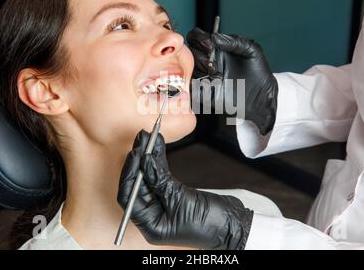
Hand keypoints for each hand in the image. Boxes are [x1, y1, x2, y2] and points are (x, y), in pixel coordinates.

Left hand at [117, 130, 253, 249]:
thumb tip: (144, 161)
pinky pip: (160, 176)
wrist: (234, 225)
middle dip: (138, 160)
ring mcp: (162, 206)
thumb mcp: (181, 200)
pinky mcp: (173, 195)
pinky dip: (158, 161)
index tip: (135, 152)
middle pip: (137, 184)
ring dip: (148, 157)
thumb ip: (160, 180)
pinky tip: (157, 147)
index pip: (129, 196)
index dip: (130, 172)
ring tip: (149, 137)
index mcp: (151, 225)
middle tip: (142, 138)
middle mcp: (153, 216)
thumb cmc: (210, 224)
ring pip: (148, 177)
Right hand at [187, 28, 278, 134]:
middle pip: (188, 53)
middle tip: (212, 62)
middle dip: (199, 56)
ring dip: (201, 71)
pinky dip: (199, 86)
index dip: (198, 39)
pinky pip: (191, 88)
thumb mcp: (251, 50)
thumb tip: (215, 37)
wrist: (261, 97)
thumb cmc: (258, 73)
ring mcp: (203, 77)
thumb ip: (234, 40)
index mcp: (216, 48)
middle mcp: (207, 61)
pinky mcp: (203, 94)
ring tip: (218, 76)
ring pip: (189, 70)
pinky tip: (215, 86)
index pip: (195, 37)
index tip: (210, 45)